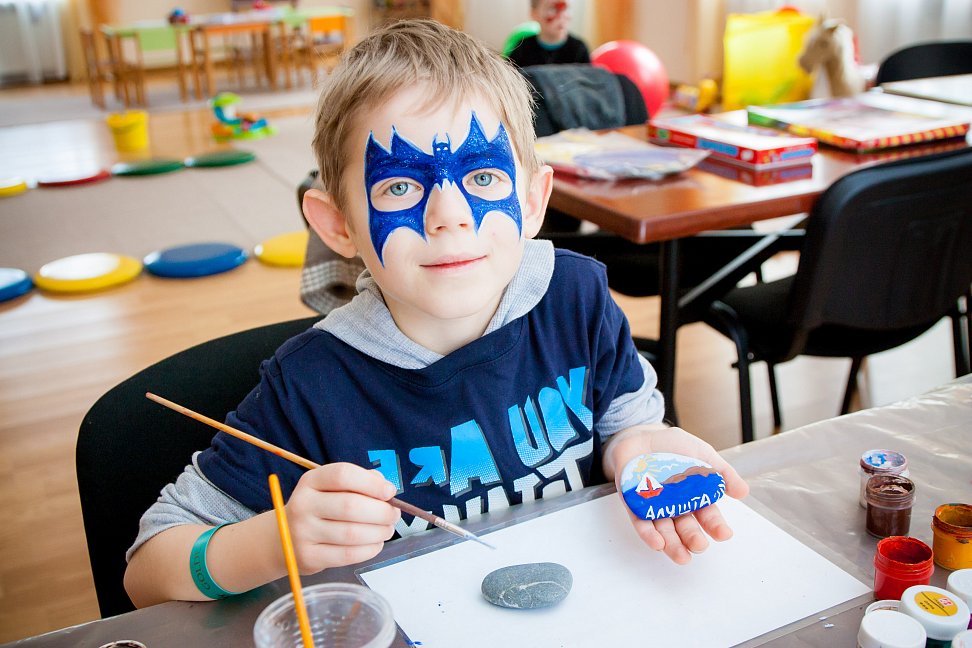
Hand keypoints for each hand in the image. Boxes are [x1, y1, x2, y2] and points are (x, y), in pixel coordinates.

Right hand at [284, 463, 400, 573]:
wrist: (282, 539)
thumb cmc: (318, 508)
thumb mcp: (330, 488)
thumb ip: (359, 482)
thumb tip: (385, 488)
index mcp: (311, 481)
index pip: (343, 475)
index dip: (371, 483)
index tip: (389, 492)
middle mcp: (303, 504)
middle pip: (350, 506)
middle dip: (381, 512)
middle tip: (393, 515)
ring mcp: (303, 532)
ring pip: (352, 533)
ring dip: (379, 532)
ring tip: (387, 529)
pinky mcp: (308, 557)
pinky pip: (347, 555)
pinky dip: (369, 549)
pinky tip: (375, 544)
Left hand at [604, 425, 748, 563]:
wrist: (640, 434)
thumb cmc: (672, 446)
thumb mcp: (703, 454)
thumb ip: (722, 472)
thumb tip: (743, 492)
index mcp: (695, 497)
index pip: (707, 516)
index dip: (715, 526)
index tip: (724, 534)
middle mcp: (676, 506)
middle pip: (686, 527)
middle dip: (693, 538)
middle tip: (699, 545)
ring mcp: (655, 506)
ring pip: (665, 530)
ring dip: (673, 544)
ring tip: (682, 556)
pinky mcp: (634, 504)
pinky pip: (641, 522)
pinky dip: (648, 534)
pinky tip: (657, 543)